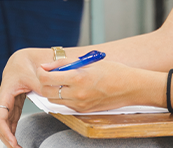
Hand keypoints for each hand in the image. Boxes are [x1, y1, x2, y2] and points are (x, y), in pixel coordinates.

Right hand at [0, 48, 51, 147]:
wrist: (29, 55)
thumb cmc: (30, 63)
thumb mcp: (36, 75)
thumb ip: (42, 87)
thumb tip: (51, 98)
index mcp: (7, 91)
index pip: (2, 116)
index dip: (6, 131)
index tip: (13, 142)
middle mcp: (6, 96)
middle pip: (3, 121)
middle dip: (8, 136)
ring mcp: (11, 98)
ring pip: (9, 119)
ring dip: (11, 132)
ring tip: (18, 146)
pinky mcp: (18, 97)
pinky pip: (14, 114)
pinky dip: (15, 124)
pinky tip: (17, 135)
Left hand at [38, 59, 163, 112]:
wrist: (131, 87)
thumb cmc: (114, 71)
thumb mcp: (91, 62)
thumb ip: (68, 63)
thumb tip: (49, 66)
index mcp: (79, 78)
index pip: (48, 78)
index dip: (41, 72)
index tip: (42, 68)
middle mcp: (77, 94)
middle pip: (47, 92)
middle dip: (44, 82)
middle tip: (49, 74)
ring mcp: (80, 104)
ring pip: (54, 100)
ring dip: (52, 91)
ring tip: (62, 81)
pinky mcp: (83, 111)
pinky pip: (65, 105)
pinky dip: (63, 97)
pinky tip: (72, 89)